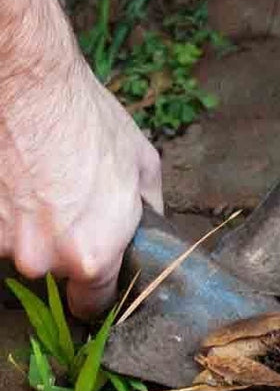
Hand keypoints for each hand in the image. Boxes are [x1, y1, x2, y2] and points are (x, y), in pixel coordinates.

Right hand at [0, 0, 161, 318]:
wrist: (28, 86)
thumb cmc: (90, 123)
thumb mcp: (142, 165)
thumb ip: (148, 211)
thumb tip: (153, 231)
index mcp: (93, 255)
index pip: (93, 304)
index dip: (98, 292)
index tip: (99, 280)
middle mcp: (44, 260)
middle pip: (55, 273)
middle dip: (65, 248)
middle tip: (73, 206)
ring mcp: (5, 243)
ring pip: (24, 249)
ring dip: (33, 228)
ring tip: (46, 184)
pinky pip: (1, 229)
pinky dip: (8, 212)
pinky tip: (22, 180)